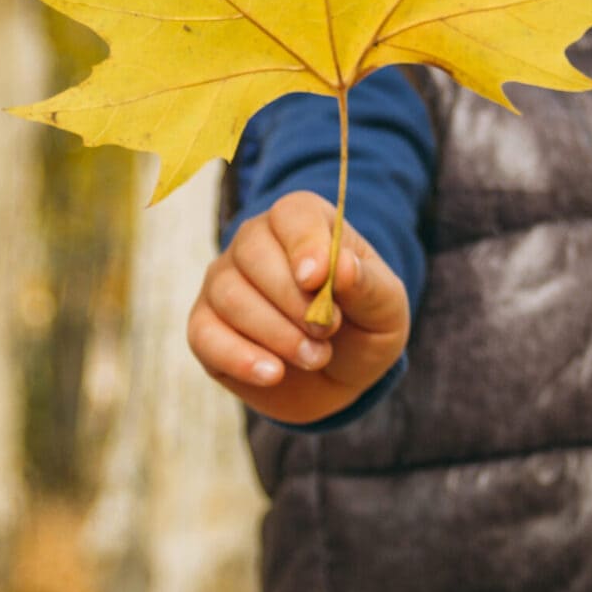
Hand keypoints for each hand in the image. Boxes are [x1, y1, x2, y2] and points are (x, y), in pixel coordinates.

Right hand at [186, 190, 409, 425]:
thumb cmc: (362, 329)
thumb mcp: (386, 309)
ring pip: (230, 295)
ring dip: (277, 334)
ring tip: (315, 358)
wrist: (337, 378)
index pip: (292, 214)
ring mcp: (223, 283)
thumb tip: (344, 267)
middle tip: (327, 333)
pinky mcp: (205, 326)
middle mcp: (254, 243)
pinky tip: (273, 374)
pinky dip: (240, 357)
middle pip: (253, 252)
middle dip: (293, 300)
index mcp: (303, 223)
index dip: (303, 243)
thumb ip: (370, 285)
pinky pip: (204, 334)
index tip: (317, 280)